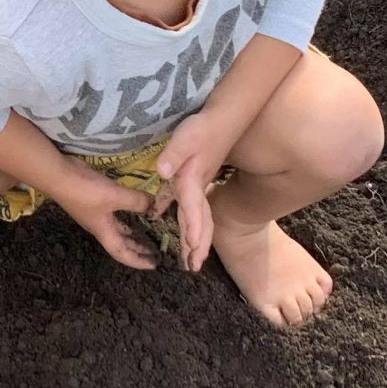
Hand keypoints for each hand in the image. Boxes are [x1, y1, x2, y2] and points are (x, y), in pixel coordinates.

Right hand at [57, 172, 162, 271]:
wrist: (58, 175)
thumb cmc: (85, 191)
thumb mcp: (115, 196)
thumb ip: (137, 201)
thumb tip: (154, 206)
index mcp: (104, 232)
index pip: (123, 254)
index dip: (138, 261)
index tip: (153, 265)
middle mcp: (100, 226)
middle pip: (120, 244)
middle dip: (137, 249)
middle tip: (153, 251)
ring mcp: (95, 214)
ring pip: (117, 229)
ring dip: (131, 233)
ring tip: (145, 233)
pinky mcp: (94, 200)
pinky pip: (114, 214)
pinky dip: (126, 215)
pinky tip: (133, 207)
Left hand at [155, 112, 239, 272]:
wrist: (223, 120)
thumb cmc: (203, 128)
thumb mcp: (185, 138)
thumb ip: (173, 154)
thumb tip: (163, 172)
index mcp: (192, 183)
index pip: (194, 210)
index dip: (194, 230)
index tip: (192, 249)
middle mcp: (196, 190)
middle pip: (201, 223)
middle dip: (198, 246)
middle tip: (194, 267)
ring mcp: (197, 188)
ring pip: (199, 219)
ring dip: (196, 239)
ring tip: (190, 259)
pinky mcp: (194, 182)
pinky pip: (192, 209)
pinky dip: (188, 223)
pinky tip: (175, 229)